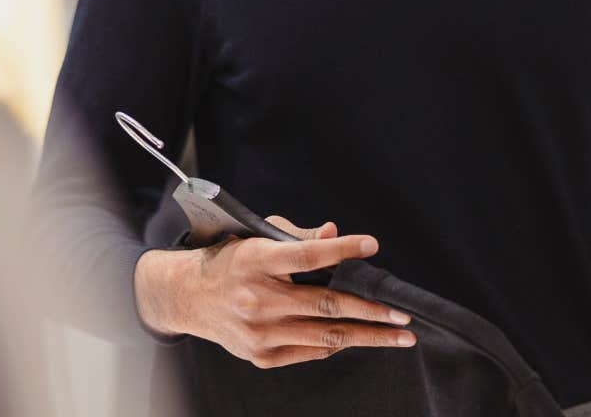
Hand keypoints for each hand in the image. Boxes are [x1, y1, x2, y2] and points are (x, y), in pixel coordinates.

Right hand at [133, 215, 417, 367]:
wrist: (187, 297)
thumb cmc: (231, 259)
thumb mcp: (256, 236)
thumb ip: (299, 237)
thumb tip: (336, 235)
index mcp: (255, 260)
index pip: (306, 255)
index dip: (341, 250)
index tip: (372, 245)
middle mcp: (257, 299)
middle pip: (325, 304)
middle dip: (371, 311)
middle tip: (403, 315)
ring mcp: (258, 332)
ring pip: (325, 336)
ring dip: (367, 336)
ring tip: (397, 336)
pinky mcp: (260, 355)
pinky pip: (310, 351)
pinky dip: (335, 344)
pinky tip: (357, 338)